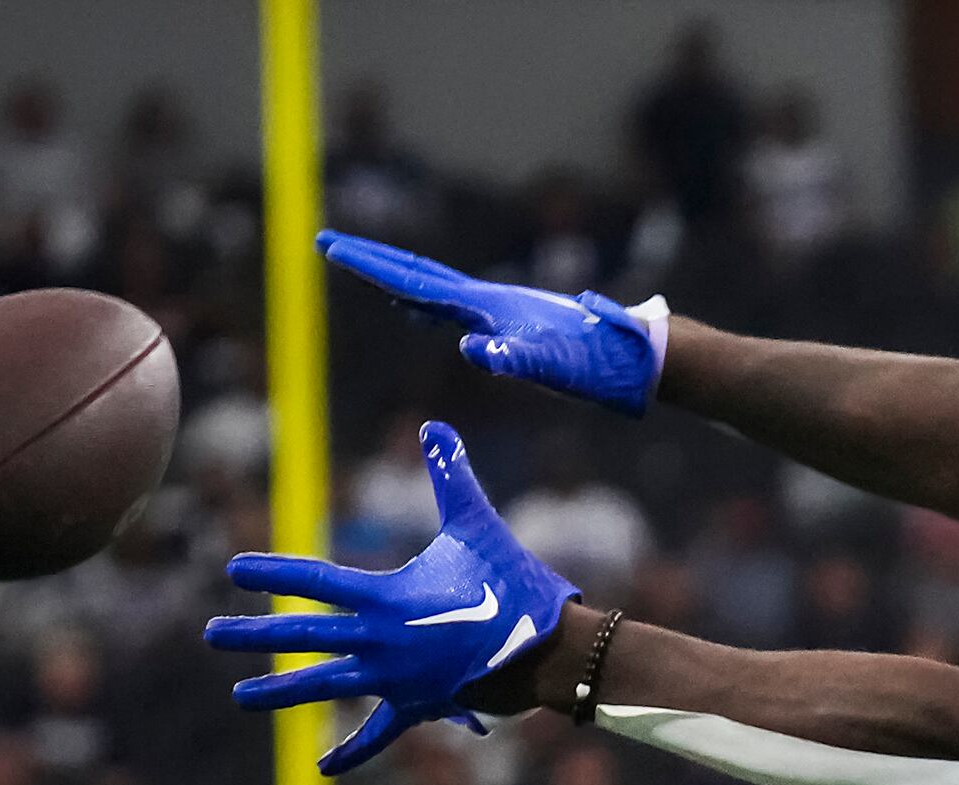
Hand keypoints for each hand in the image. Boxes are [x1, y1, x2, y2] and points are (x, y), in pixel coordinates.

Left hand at [206, 422, 577, 773]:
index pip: (314, 582)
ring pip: (327, 687)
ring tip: (241, 696)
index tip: (234, 570)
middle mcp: (379, 642)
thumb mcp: (478, 526)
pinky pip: (378, 733)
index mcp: (385, 598)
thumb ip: (451, 478)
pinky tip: (323, 768)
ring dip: (282, 691)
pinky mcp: (417, 706)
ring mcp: (395, 680)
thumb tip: (435, 426)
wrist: (547, 652)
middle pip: (305, 637)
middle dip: (254, 635)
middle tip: (211, 635)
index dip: (272, 574)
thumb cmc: (512, 584)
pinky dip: (353, 750)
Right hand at [318, 231, 666, 415]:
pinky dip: (425, 303)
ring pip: (435, 287)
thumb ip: (517, 358)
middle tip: (328, 242)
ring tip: (363, 270)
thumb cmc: (594, 364)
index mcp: (488, 305)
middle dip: (372, 259)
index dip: (370, 265)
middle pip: (417, 273)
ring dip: (395, 278)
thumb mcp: (554, 368)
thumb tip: (479, 351)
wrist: (631, 353)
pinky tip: (420, 312)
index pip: (415, 281)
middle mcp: (489, 299)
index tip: (328, 246)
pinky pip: (454, 307)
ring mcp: (499, 308)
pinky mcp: (512, 321)